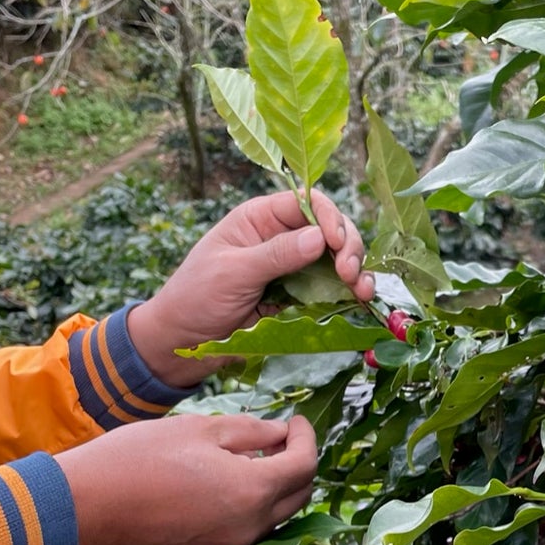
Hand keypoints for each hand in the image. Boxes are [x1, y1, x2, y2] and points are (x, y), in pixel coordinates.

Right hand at [56, 415, 317, 544]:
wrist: (84, 509)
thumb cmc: (137, 458)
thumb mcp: (198, 430)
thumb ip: (250, 432)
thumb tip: (281, 434)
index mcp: (252, 491)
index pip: (305, 465)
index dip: (307, 438)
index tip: (296, 422)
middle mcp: (249, 528)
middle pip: (297, 498)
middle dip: (297, 466)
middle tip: (280, 441)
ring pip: (272, 520)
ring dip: (273, 492)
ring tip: (249, 462)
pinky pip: (243, 535)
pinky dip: (247, 512)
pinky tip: (223, 490)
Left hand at [128, 192, 374, 387]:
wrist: (182, 342)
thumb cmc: (195, 298)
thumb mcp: (233, 272)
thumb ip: (276, 255)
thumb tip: (319, 237)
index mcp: (258, 219)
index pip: (305, 203)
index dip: (329, 217)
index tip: (338, 242)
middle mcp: (280, 237)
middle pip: (329, 229)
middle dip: (347, 247)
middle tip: (350, 274)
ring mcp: (292, 268)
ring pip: (336, 259)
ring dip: (355, 271)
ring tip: (362, 291)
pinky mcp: (298, 296)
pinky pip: (330, 289)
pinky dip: (349, 292)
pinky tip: (360, 300)